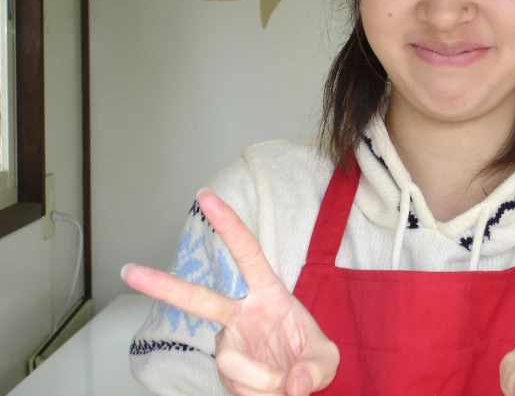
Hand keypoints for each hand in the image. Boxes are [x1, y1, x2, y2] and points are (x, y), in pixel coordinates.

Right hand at [123, 190, 338, 395]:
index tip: (205, 196)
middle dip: (163, 286)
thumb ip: (315, 369)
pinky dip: (258, 394)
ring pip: (231, 361)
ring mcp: (227, 344)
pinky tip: (267, 390)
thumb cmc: (309, 360)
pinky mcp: (222, 371)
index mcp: (268, 294)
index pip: (248, 254)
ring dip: (262, 379)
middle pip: (199, 299)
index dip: (228, 225)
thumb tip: (290, 383)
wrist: (296, 387)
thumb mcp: (327, 360)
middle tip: (129, 272)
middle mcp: (241, 315)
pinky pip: (237, 385)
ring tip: (282, 383)